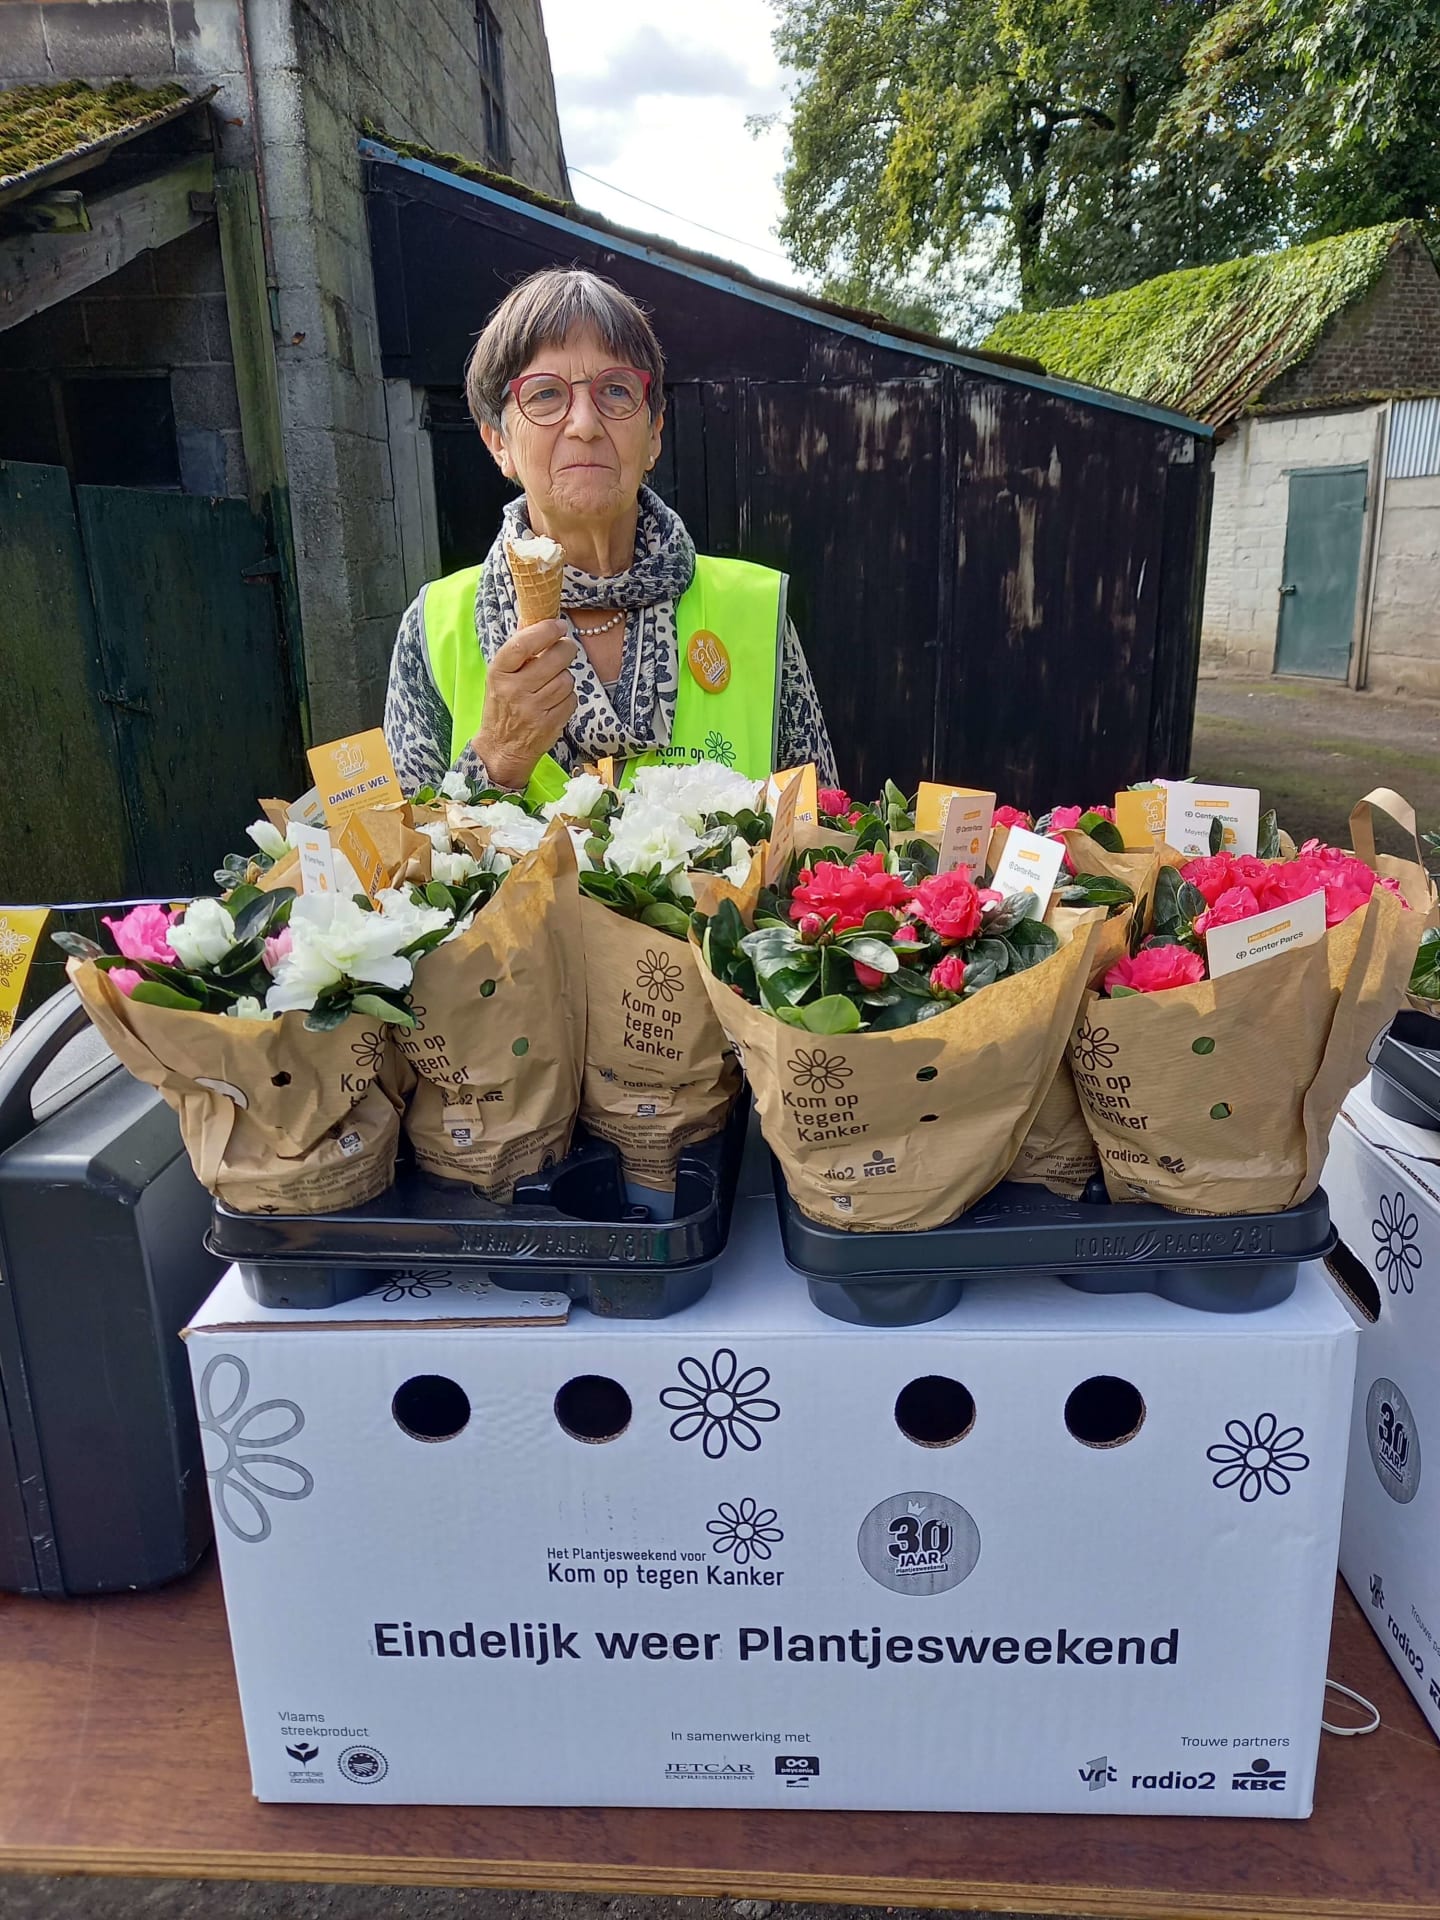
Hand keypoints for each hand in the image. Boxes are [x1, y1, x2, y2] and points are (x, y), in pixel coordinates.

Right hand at [470, 619, 577, 789]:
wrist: (501, 747)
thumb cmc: (502, 705)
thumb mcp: (500, 676)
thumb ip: (518, 650)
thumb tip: (534, 617)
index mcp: (498, 673)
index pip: (523, 644)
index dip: (545, 631)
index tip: (558, 625)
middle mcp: (515, 690)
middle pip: (555, 659)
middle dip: (565, 649)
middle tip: (565, 648)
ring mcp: (533, 709)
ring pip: (567, 679)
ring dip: (565, 677)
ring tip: (554, 681)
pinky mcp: (550, 724)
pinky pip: (572, 699)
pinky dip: (568, 697)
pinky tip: (556, 700)